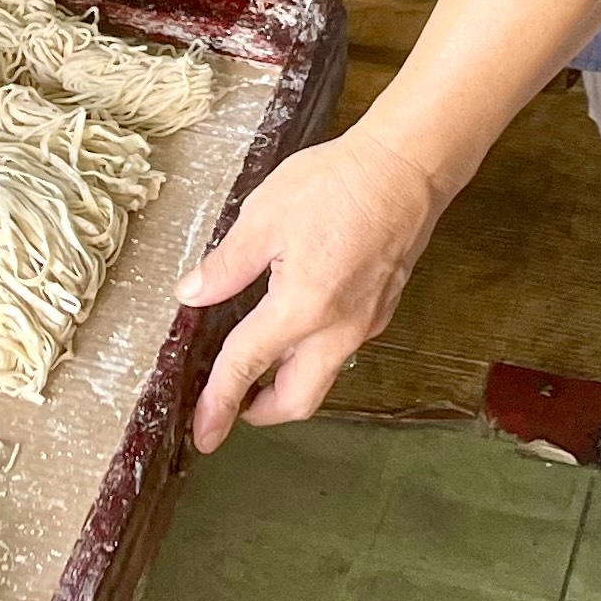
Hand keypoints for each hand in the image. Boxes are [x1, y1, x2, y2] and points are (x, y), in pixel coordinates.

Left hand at [177, 130, 449, 449]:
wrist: (407, 166)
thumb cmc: (339, 182)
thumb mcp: (265, 216)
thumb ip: (227, 264)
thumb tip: (192, 294)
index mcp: (302, 307)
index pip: (247, 366)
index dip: (219, 402)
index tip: (203, 433)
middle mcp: (339, 328)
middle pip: (297, 400)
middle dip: (260, 411)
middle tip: (230, 403)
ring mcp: (366, 321)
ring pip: (322, 377)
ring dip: (287, 382)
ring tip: (258, 363)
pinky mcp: (381, 307)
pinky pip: (340, 349)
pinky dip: (311, 353)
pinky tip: (295, 324)